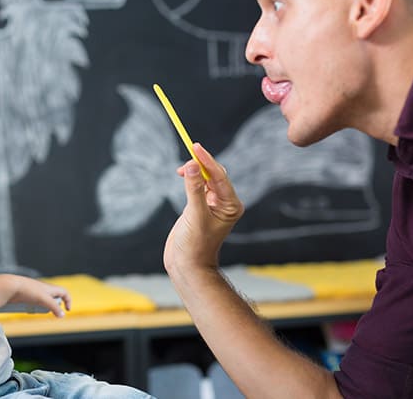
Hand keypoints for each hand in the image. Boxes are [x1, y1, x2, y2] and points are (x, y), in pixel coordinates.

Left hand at [7, 276, 71, 316]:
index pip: (64, 292)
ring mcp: (35, 293)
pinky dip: (32, 308)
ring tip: (35, 309)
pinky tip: (27, 308)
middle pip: (53, 300)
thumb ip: (54, 307)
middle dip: (52, 307)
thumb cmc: (28, 290)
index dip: (68, 300)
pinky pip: (33, 304)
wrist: (11, 286)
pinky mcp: (27, 297)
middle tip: (47, 310)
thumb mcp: (44, 300)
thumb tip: (62, 315)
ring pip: (42, 303)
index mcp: (50, 288)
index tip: (67, 310)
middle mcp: (43, 289)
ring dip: (41, 308)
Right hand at [164, 143, 243, 271]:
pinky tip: (181, 175)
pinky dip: (189, 178)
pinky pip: (197, 185)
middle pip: (215, 174)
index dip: (207, 160)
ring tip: (182, 167)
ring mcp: (212, 205)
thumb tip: (191, 164)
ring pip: (205, 178)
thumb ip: (193, 189)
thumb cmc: (195, 245)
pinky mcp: (200, 207)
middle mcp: (225, 203)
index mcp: (231, 205)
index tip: (195, 147)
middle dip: (202, 162)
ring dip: (195, 170)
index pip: (220, 176)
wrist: (187, 265)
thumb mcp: (194, 215)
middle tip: (190, 148)